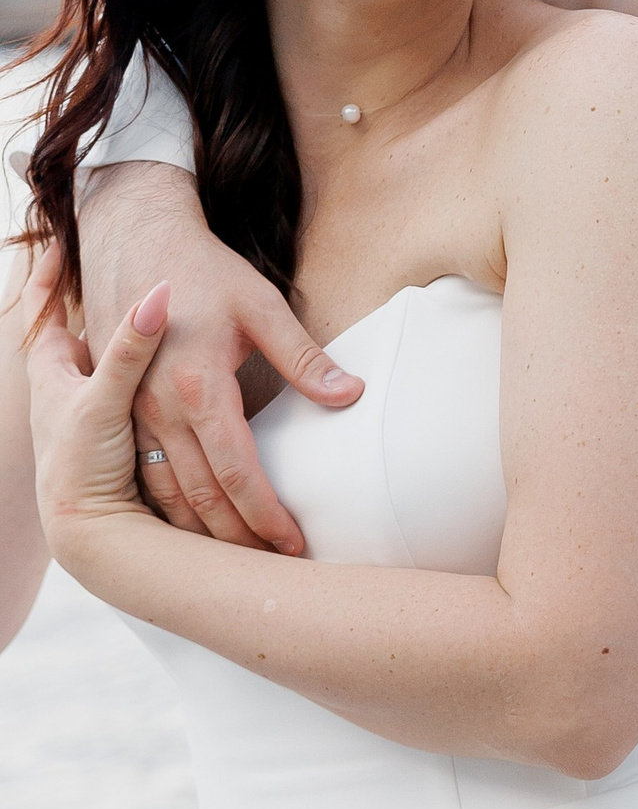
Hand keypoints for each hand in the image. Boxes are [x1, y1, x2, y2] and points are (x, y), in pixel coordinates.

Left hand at [23, 250, 169, 551]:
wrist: (90, 529)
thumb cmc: (81, 466)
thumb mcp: (104, 402)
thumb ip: (131, 351)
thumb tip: (158, 296)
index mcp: (52, 369)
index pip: (39, 309)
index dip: (45, 277)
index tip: (58, 245)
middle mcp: (66, 383)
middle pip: (69, 329)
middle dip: (84, 298)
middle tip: (101, 260)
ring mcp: (90, 406)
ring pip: (103, 360)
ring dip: (119, 335)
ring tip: (136, 296)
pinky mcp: (116, 428)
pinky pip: (127, 388)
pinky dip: (138, 371)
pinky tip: (160, 364)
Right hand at [76, 161, 359, 554]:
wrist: (134, 238)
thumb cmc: (205, 271)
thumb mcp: (262, 305)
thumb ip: (304, 357)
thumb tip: (349, 395)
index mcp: (198, 387)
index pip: (237, 472)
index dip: (266, 515)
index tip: (294, 545)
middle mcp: (157, 408)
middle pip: (199, 497)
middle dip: (237, 539)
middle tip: (273, 570)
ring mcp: (131, 412)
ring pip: (165, 494)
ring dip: (200, 535)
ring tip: (239, 563)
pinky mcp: (117, 409)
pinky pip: (142, 474)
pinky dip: (167, 510)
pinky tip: (192, 530)